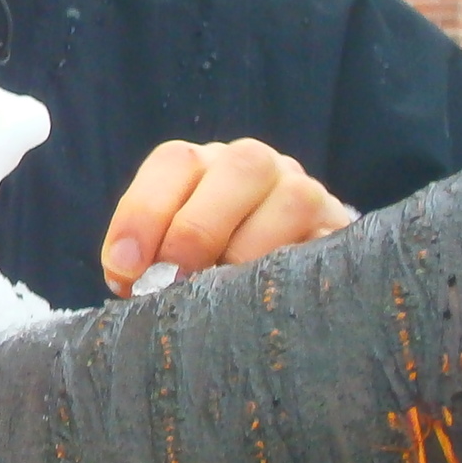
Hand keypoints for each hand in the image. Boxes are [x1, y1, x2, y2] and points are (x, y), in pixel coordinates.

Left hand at [101, 138, 355, 295]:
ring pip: (290, 199)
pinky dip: (291, 269)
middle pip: (238, 168)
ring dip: (250, 250)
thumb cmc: (204, 262)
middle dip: (197, 229)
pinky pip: (325, 241)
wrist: (279, 265)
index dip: (143, 213)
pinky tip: (264, 300)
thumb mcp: (168, 250)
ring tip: (222, 294)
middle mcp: (254, 165)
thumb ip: (146, 258)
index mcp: (202, 164)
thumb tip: (128, 281)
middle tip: (175, 281)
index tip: (124, 269)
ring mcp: (303, 192)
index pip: (174, 163)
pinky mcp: (337, 230)